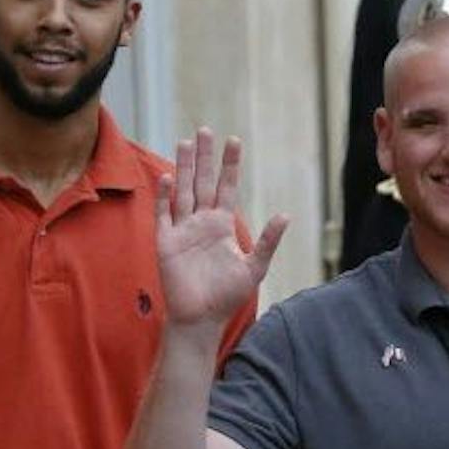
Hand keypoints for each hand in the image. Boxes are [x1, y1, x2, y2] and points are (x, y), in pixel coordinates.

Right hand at [156, 127, 288, 328]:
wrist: (201, 318)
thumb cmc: (227, 295)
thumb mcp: (254, 267)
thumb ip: (268, 241)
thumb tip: (285, 215)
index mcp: (222, 225)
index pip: (227, 187)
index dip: (229, 165)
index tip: (233, 140)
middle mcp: (201, 222)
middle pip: (202, 182)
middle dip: (203, 157)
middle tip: (205, 130)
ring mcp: (182, 230)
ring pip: (182, 191)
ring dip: (183, 168)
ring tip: (185, 142)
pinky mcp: (165, 242)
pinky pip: (164, 215)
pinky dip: (165, 197)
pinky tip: (169, 178)